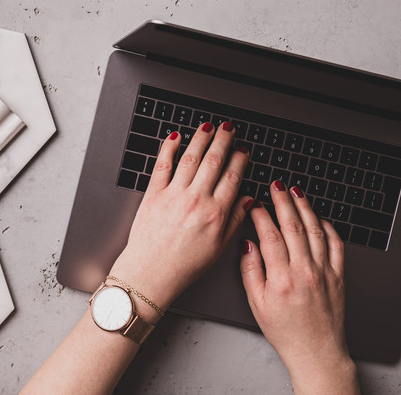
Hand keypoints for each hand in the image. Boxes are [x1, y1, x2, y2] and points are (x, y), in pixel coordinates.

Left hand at [109, 122, 249, 318]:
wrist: (151, 273)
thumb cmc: (183, 265)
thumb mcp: (217, 247)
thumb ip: (234, 220)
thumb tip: (249, 200)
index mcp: (216, 213)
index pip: (233, 177)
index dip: (239, 159)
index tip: (243, 149)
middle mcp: (196, 200)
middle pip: (214, 161)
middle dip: (223, 140)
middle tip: (229, 129)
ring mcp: (174, 195)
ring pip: (191, 157)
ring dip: (201, 138)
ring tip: (208, 126)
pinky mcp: (153, 194)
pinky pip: (162, 165)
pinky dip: (169, 148)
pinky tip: (175, 137)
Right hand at [241, 181, 358, 394]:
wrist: (316, 352)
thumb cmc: (285, 331)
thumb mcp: (256, 304)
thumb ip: (250, 271)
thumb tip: (247, 245)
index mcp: (281, 278)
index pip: (270, 236)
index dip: (262, 215)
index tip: (256, 204)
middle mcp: (305, 272)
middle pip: (294, 227)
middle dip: (283, 202)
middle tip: (277, 186)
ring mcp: (324, 272)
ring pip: (315, 231)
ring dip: (305, 208)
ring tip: (296, 193)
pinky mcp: (338, 276)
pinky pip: (336, 245)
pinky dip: (328, 228)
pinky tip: (319, 219)